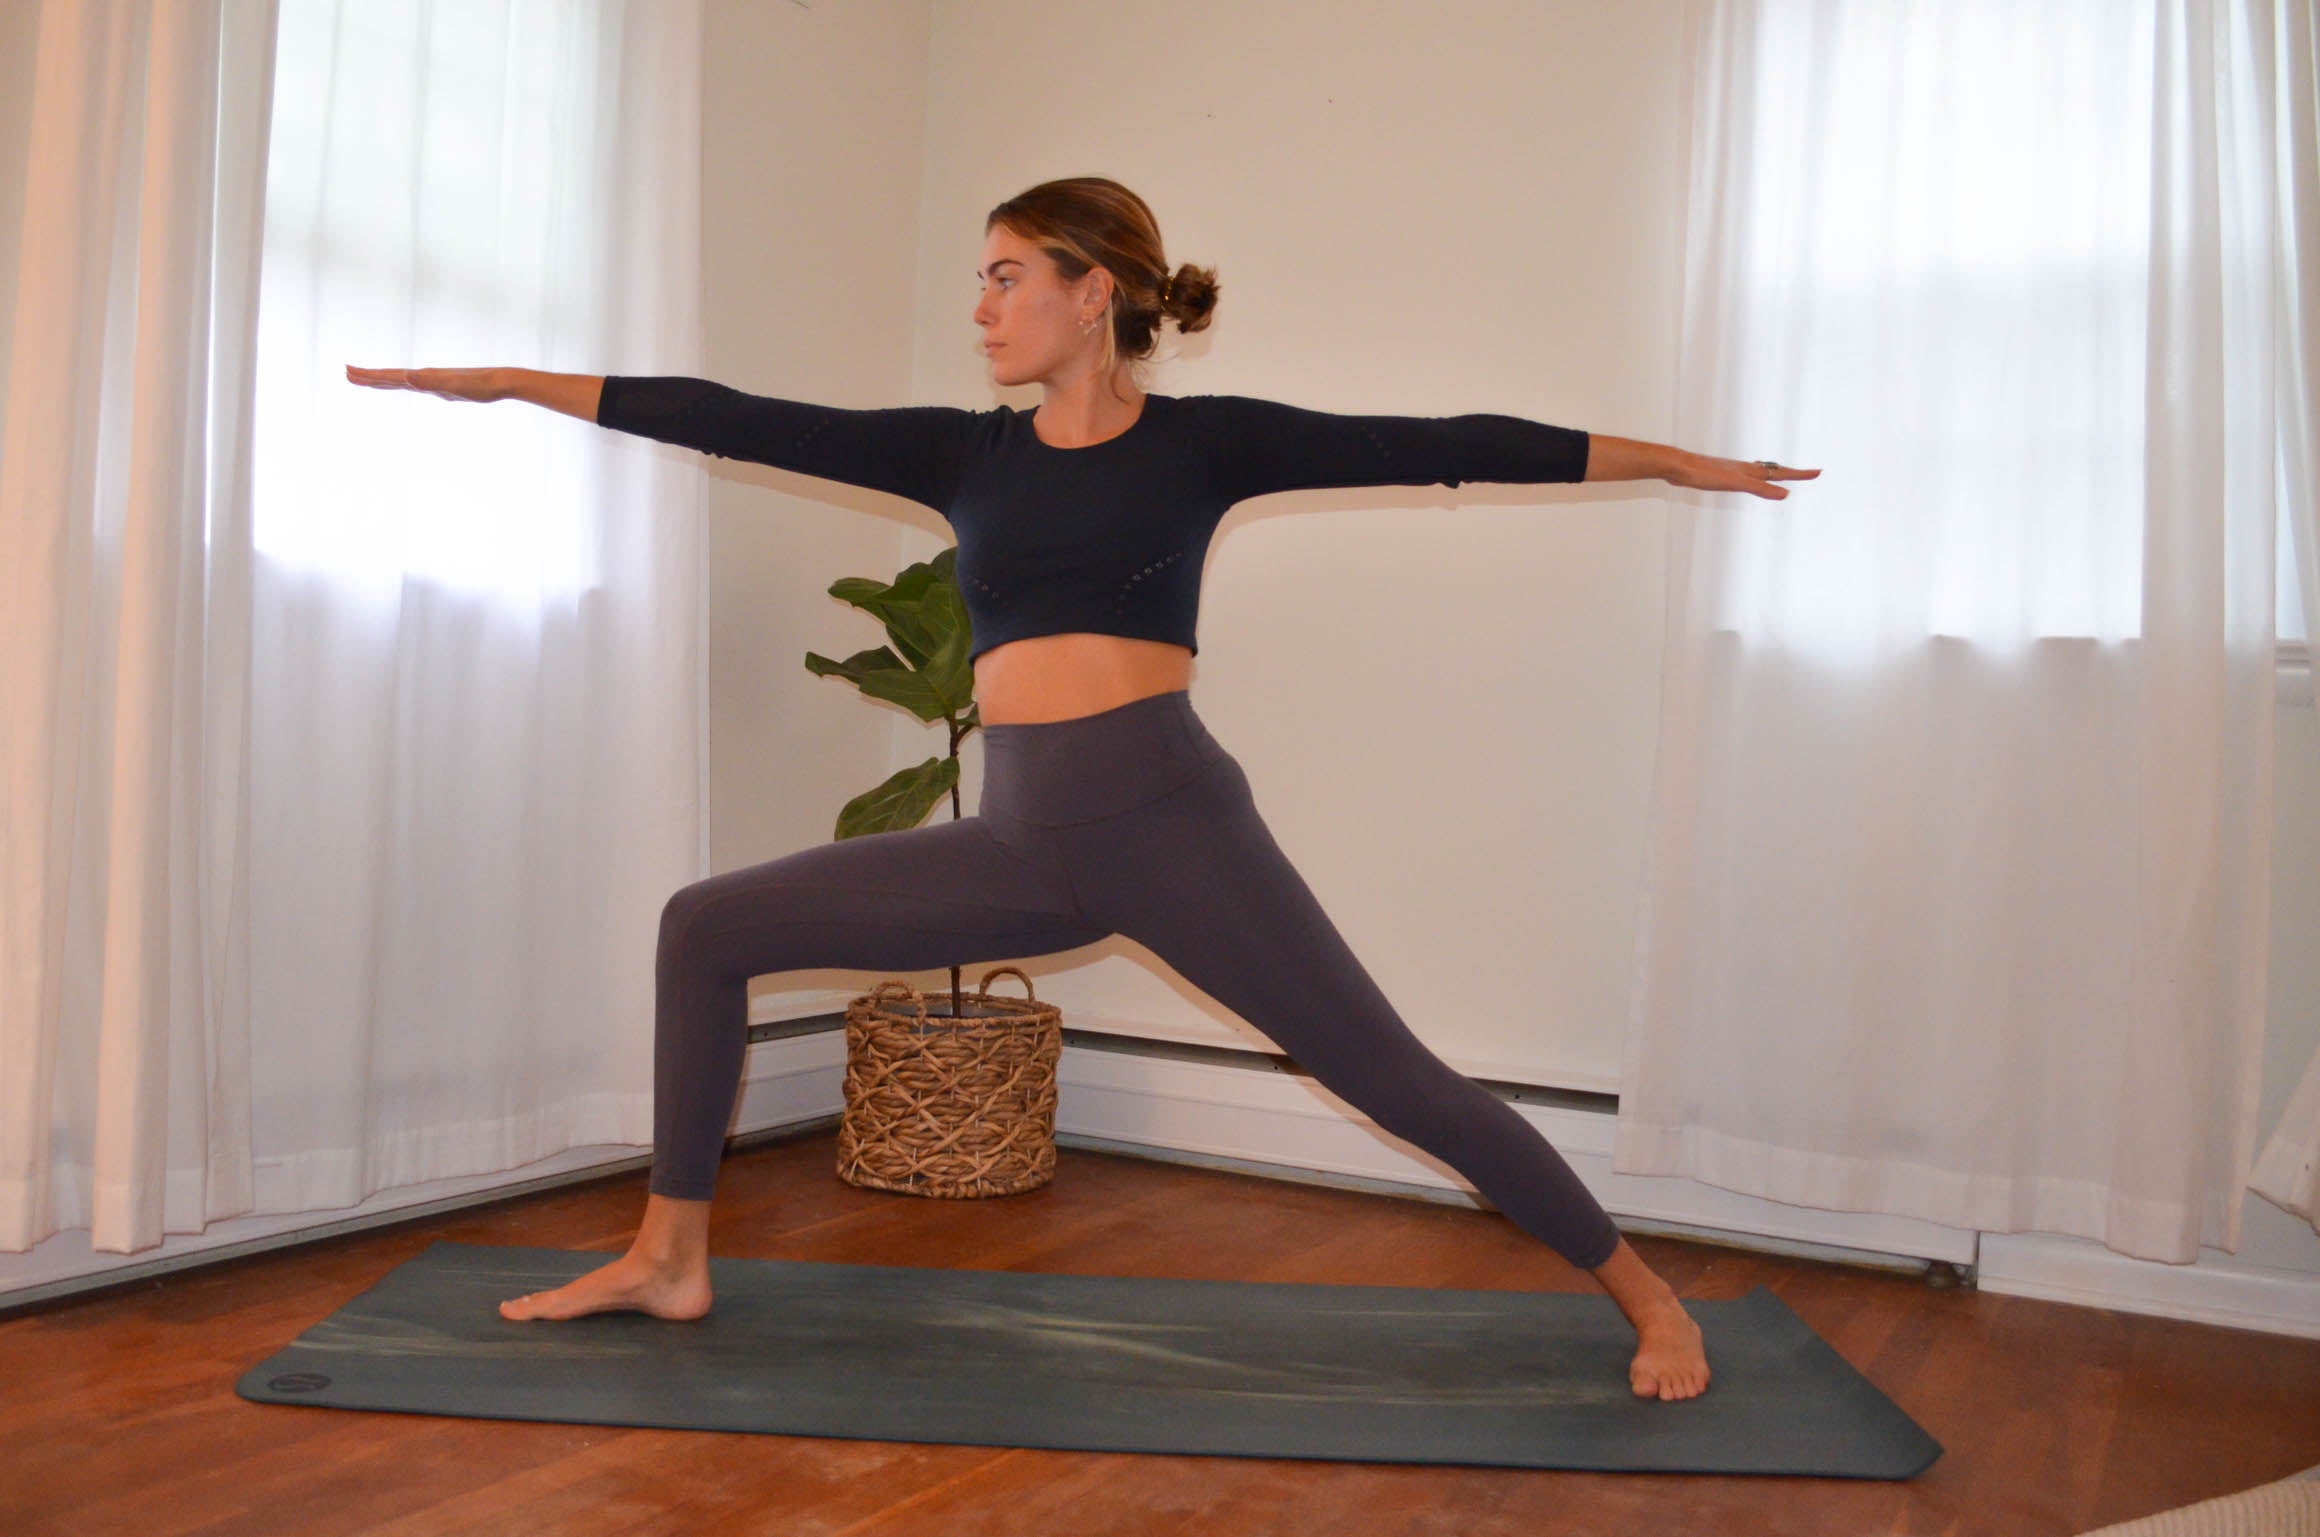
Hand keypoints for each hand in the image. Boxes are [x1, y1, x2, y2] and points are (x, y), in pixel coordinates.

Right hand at [344, 364, 506, 402]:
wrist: (501, 382)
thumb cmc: (479, 386)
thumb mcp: (454, 386)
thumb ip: (430, 382)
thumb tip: (408, 378)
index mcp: (424, 377)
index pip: (391, 376)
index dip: (369, 377)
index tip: (349, 373)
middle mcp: (426, 376)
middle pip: (392, 376)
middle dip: (369, 377)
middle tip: (347, 373)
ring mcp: (434, 381)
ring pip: (403, 380)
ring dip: (384, 380)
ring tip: (369, 379)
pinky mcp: (444, 387)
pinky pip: (418, 385)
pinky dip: (406, 384)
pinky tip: (407, 384)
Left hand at [1666, 451, 1820, 499]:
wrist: (1678, 466)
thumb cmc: (1704, 474)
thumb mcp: (1736, 484)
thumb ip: (1760, 489)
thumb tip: (1785, 494)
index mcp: (1750, 471)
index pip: (1781, 473)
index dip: (1800, 475)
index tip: (1818, 472)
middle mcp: (1744, 468)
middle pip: (1774, 471)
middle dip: (1792, 474)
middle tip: (1808, 474)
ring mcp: (1731, 470)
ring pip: (1759, 472)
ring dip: (1773, 474)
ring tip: (1781, 476)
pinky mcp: (1719, 474)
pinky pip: (1744, 477)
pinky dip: (1753, 479)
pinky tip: (1744, 481)